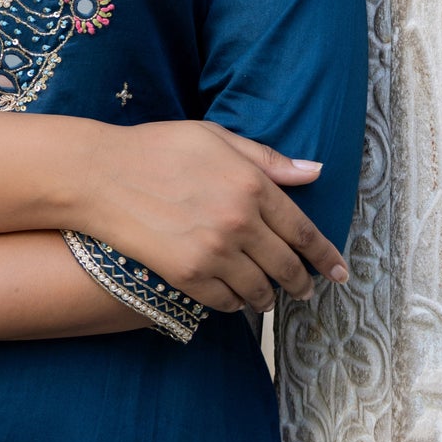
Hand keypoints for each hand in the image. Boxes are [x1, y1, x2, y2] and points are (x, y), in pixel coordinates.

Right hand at [81, 121, 349, 314]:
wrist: (101, 175)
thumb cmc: (157, 148)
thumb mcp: (214, 137)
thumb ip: (267, 159)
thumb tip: (314, 172)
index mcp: (250, 184)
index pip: (303, 231)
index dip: (325, 256)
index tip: (340, 272)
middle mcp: (239, 222)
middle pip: (287, 267)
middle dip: (302, 283)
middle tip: (307, 290)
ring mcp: (214, 253)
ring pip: (260, 291)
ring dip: (270, 297)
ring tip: (270, 296)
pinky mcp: (188, 276)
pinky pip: (227, 302)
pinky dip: (237, 303)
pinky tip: (235, 297)